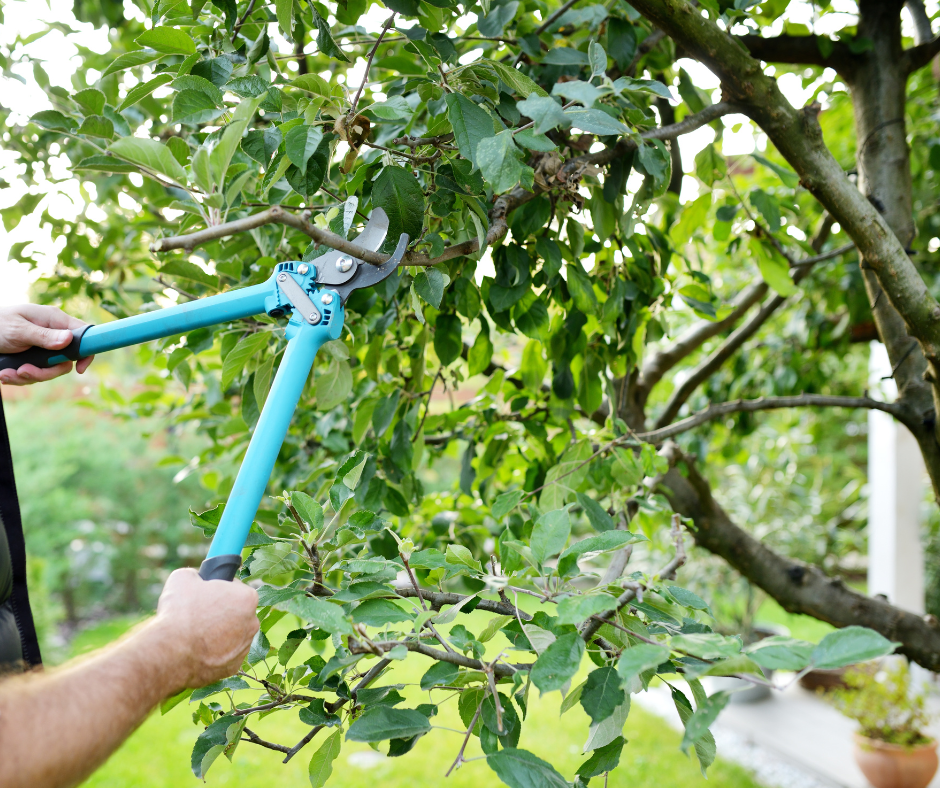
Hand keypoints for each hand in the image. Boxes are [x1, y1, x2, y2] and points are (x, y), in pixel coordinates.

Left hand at [0, 304, 93, 385]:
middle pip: (66, 360)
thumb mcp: (18, 330)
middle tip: (24, 372)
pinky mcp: (33, 358)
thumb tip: (69, 339)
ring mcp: (43, 348)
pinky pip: (36, 374)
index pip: (83, 335)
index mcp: (53, 320)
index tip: (79, 369)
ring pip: (50, 371)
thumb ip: (43, 336)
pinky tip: (5, 373)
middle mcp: (52, 334)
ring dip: (28, 377)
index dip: (86, 353)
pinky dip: (19, 378)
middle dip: (45, 372)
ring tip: (6, 373)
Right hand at [154, 568, 258, 688]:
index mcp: (247, 598)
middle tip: (198, 614)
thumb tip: (196, 577)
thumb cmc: (180, 612)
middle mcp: (252, 623)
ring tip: (194, 634)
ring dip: (217, 633)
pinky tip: (196, 650)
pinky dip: (213, 652)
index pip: (236, 588)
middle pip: (237, 612)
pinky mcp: (233, 667)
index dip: (220, 589)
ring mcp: (244, 647)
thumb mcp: (184, 578)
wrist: (170, 652)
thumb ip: (197, 574)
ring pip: (232, 635)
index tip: (207, 593)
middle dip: (220, 612)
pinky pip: (224, 655)